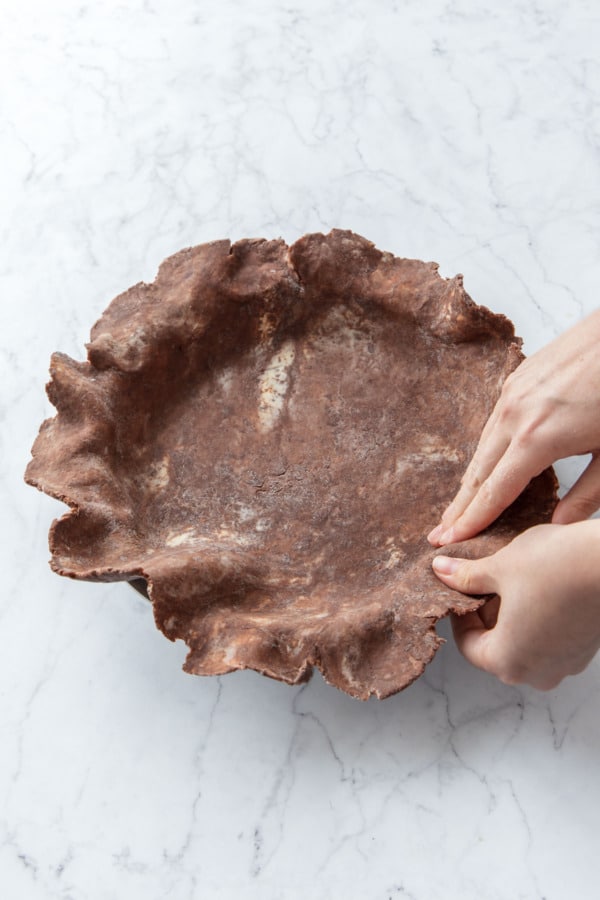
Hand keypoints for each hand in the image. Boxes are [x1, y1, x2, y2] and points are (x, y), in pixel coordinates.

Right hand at [428, 310, 599, 545]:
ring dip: (470, 479)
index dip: (470, 521)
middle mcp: (514, 415)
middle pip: (476, 472)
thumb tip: (560, 525)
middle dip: (458, 506)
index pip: (494, 492)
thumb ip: (587, 495)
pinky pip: (493, 422)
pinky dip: (485, 449)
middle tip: (439, 532)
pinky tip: (486, 463)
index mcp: (537, 440)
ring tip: (459, 505)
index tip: (448, 540)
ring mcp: (511, 393)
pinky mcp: (516, 378)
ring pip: (482, 446)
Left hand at [432, 521, 599, 689]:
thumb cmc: (557, 566)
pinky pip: (550, 639)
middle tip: (484, 581)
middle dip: (486, 614)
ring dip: (513, 615)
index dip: (459, 615)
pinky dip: (538, 617)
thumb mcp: (500, 567)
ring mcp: (566, 664)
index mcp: (507, 662)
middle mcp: (537, 673)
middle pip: (496, 647)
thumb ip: (466, 576)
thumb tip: (441, 570)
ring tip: (513, 580)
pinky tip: (540, 586)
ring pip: (524, 643)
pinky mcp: (585, 650)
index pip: (468, 646)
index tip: (460, 591)